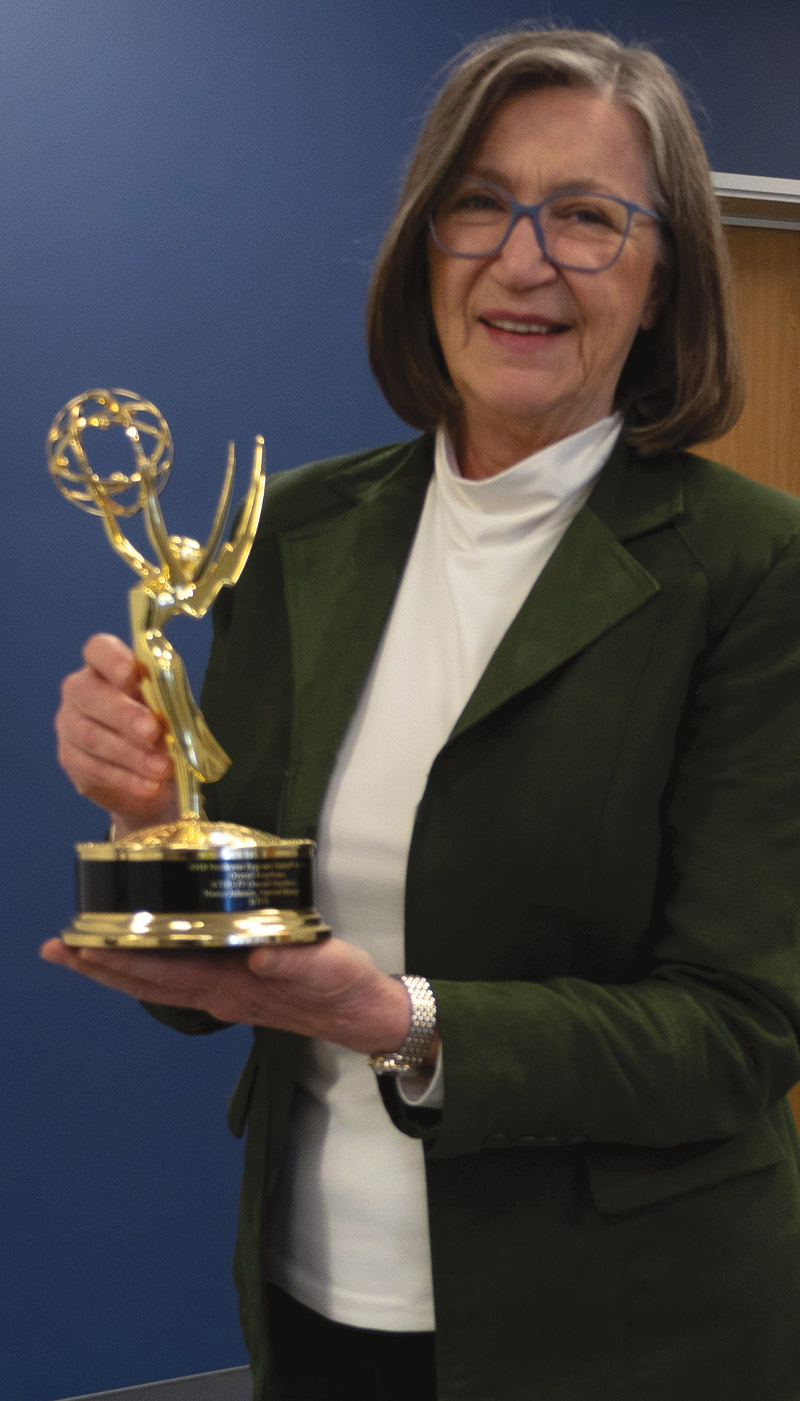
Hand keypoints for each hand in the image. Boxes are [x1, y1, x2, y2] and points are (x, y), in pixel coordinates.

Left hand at [40, 938, 413, 1054]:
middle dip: (100, 964)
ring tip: (78, 952)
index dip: (121, 958)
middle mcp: (219, 993)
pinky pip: (176, 979)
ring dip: (115, 968)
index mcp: (234, 985)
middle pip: (146, 980)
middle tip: (55, 947)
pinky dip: (146, 969)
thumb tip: (258, 954)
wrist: (364, 1016)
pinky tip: (134, 957)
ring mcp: (223, 993)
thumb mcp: (330, 967)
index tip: (83, 945)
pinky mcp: (233, 986)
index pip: (163, 972)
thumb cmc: (347, 988)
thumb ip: (296, 960)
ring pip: (156, 982)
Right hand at [55, 634, 178, 835]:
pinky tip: (150, 785)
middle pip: (89, 694)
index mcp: (107, 666)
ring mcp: (70, 724)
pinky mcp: (70, 759)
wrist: (152, 778)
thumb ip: (168, 709)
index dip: (112, 659)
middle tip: (153, 731)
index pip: (99, 650)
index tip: (130, 674)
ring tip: (162, 768)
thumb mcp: (172, 714)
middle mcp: (81, 690)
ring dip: (130, 754)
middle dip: (124, 714)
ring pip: (91, 736)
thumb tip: (171, 720)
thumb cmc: (164, 731)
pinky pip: (93, 768)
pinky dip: (126, 778)